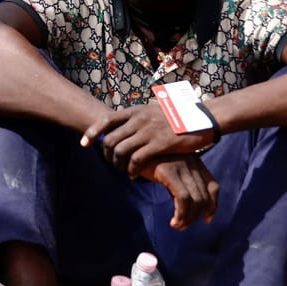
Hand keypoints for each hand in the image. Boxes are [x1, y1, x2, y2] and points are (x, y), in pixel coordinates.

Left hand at [81, 102, 214, 173]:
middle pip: (111, 139)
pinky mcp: (160, 143)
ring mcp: (149, 131)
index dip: (93, 132)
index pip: (107, 120)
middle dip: (106, 155)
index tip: (84, 143)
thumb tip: (124, 127)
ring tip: (123, 171)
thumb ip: (139, 118)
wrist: (202, 118)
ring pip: (121, 151)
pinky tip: (134, 175)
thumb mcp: (154, 111)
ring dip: (118, 165)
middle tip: (110, 164)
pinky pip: (137, 160)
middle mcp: (139, 119)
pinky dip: (131, 170)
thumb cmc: (178, 117)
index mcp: (136, 110)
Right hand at [136, 156, 219, 229]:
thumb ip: (178, 185)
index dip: (213, 205)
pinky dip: (181, 214)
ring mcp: (181, 166)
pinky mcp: (169, 171)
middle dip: (196, 216)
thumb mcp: (168, 170)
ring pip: (196, 200)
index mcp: (195, 162)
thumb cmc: (147, 161)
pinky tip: (173, 222)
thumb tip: (184, 208)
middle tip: (183, 226)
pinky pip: (183, 198)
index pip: (213, 186)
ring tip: (177, 225)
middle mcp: (191, 163)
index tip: (206, 219)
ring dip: (188, 218)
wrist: (129, 149)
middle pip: (204, 197)